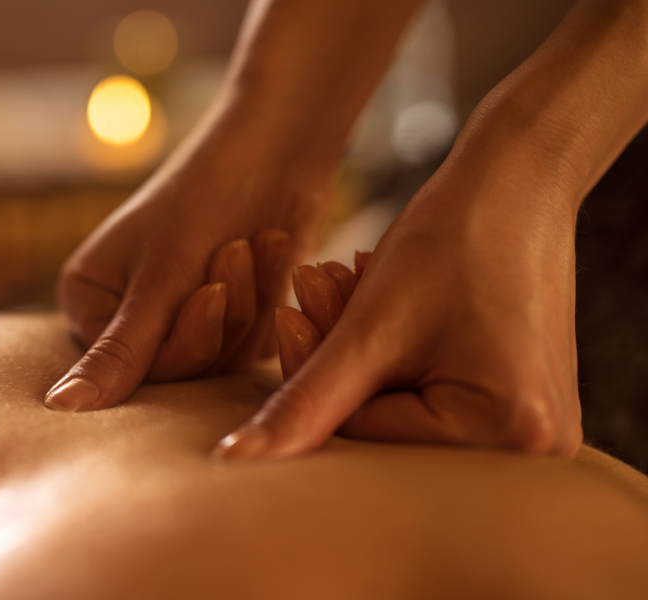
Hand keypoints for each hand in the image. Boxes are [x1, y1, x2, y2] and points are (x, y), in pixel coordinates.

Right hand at [44, 123, 328, 411]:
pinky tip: (270, 248)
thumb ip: (119, 351)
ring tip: (252, 240)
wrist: (276, 148)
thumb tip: (61, 408)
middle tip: (234, 250)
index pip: (135, 368)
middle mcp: (130, 314)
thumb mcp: (160, 277)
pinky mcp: (228, 314)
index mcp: (91, 301)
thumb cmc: (205, 198)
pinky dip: (267, 297)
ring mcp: (180, 314)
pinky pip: (252, 341)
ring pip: (222, 357)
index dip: (185, 339)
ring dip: (249, 300)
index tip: (211, 289)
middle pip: (181, 368)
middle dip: (222, 315)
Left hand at [215, 170, 583, 459]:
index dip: (314, 380)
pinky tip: (378, 302)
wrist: (519, 184)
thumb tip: (238, 459)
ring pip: (408, 405)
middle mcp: (535, 450)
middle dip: (340, 361)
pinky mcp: (521, 403)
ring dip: (363, 351)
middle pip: (391, 425)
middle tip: (309, 290)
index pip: (368, 435)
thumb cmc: (453, 239)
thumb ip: (305, 401)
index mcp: (507, 433)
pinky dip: (396, 354)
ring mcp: (534, 428)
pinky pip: (436, 392)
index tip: (286, 315)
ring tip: (340, 282)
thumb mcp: (371, 327)